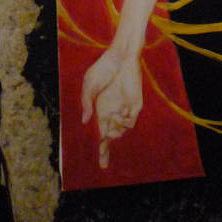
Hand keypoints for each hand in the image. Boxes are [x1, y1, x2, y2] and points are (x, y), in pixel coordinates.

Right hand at [81, 50, 142, 168]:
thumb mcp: (89, 85)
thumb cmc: (103, 67)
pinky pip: (131, 121)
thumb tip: (86, 122)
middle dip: (106, 150)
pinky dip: (124, 123)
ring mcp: (125, 108)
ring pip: (121, 131)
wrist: (120, 55)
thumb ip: (86, 103)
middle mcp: (113, 111)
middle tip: (103, 160)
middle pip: (111, 137)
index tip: (102, 166)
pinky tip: (118, 116)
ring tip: (111, 120)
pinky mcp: (135, 103)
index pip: (102, 133)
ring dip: (115, 132)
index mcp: (101, 109)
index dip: (103, 150)